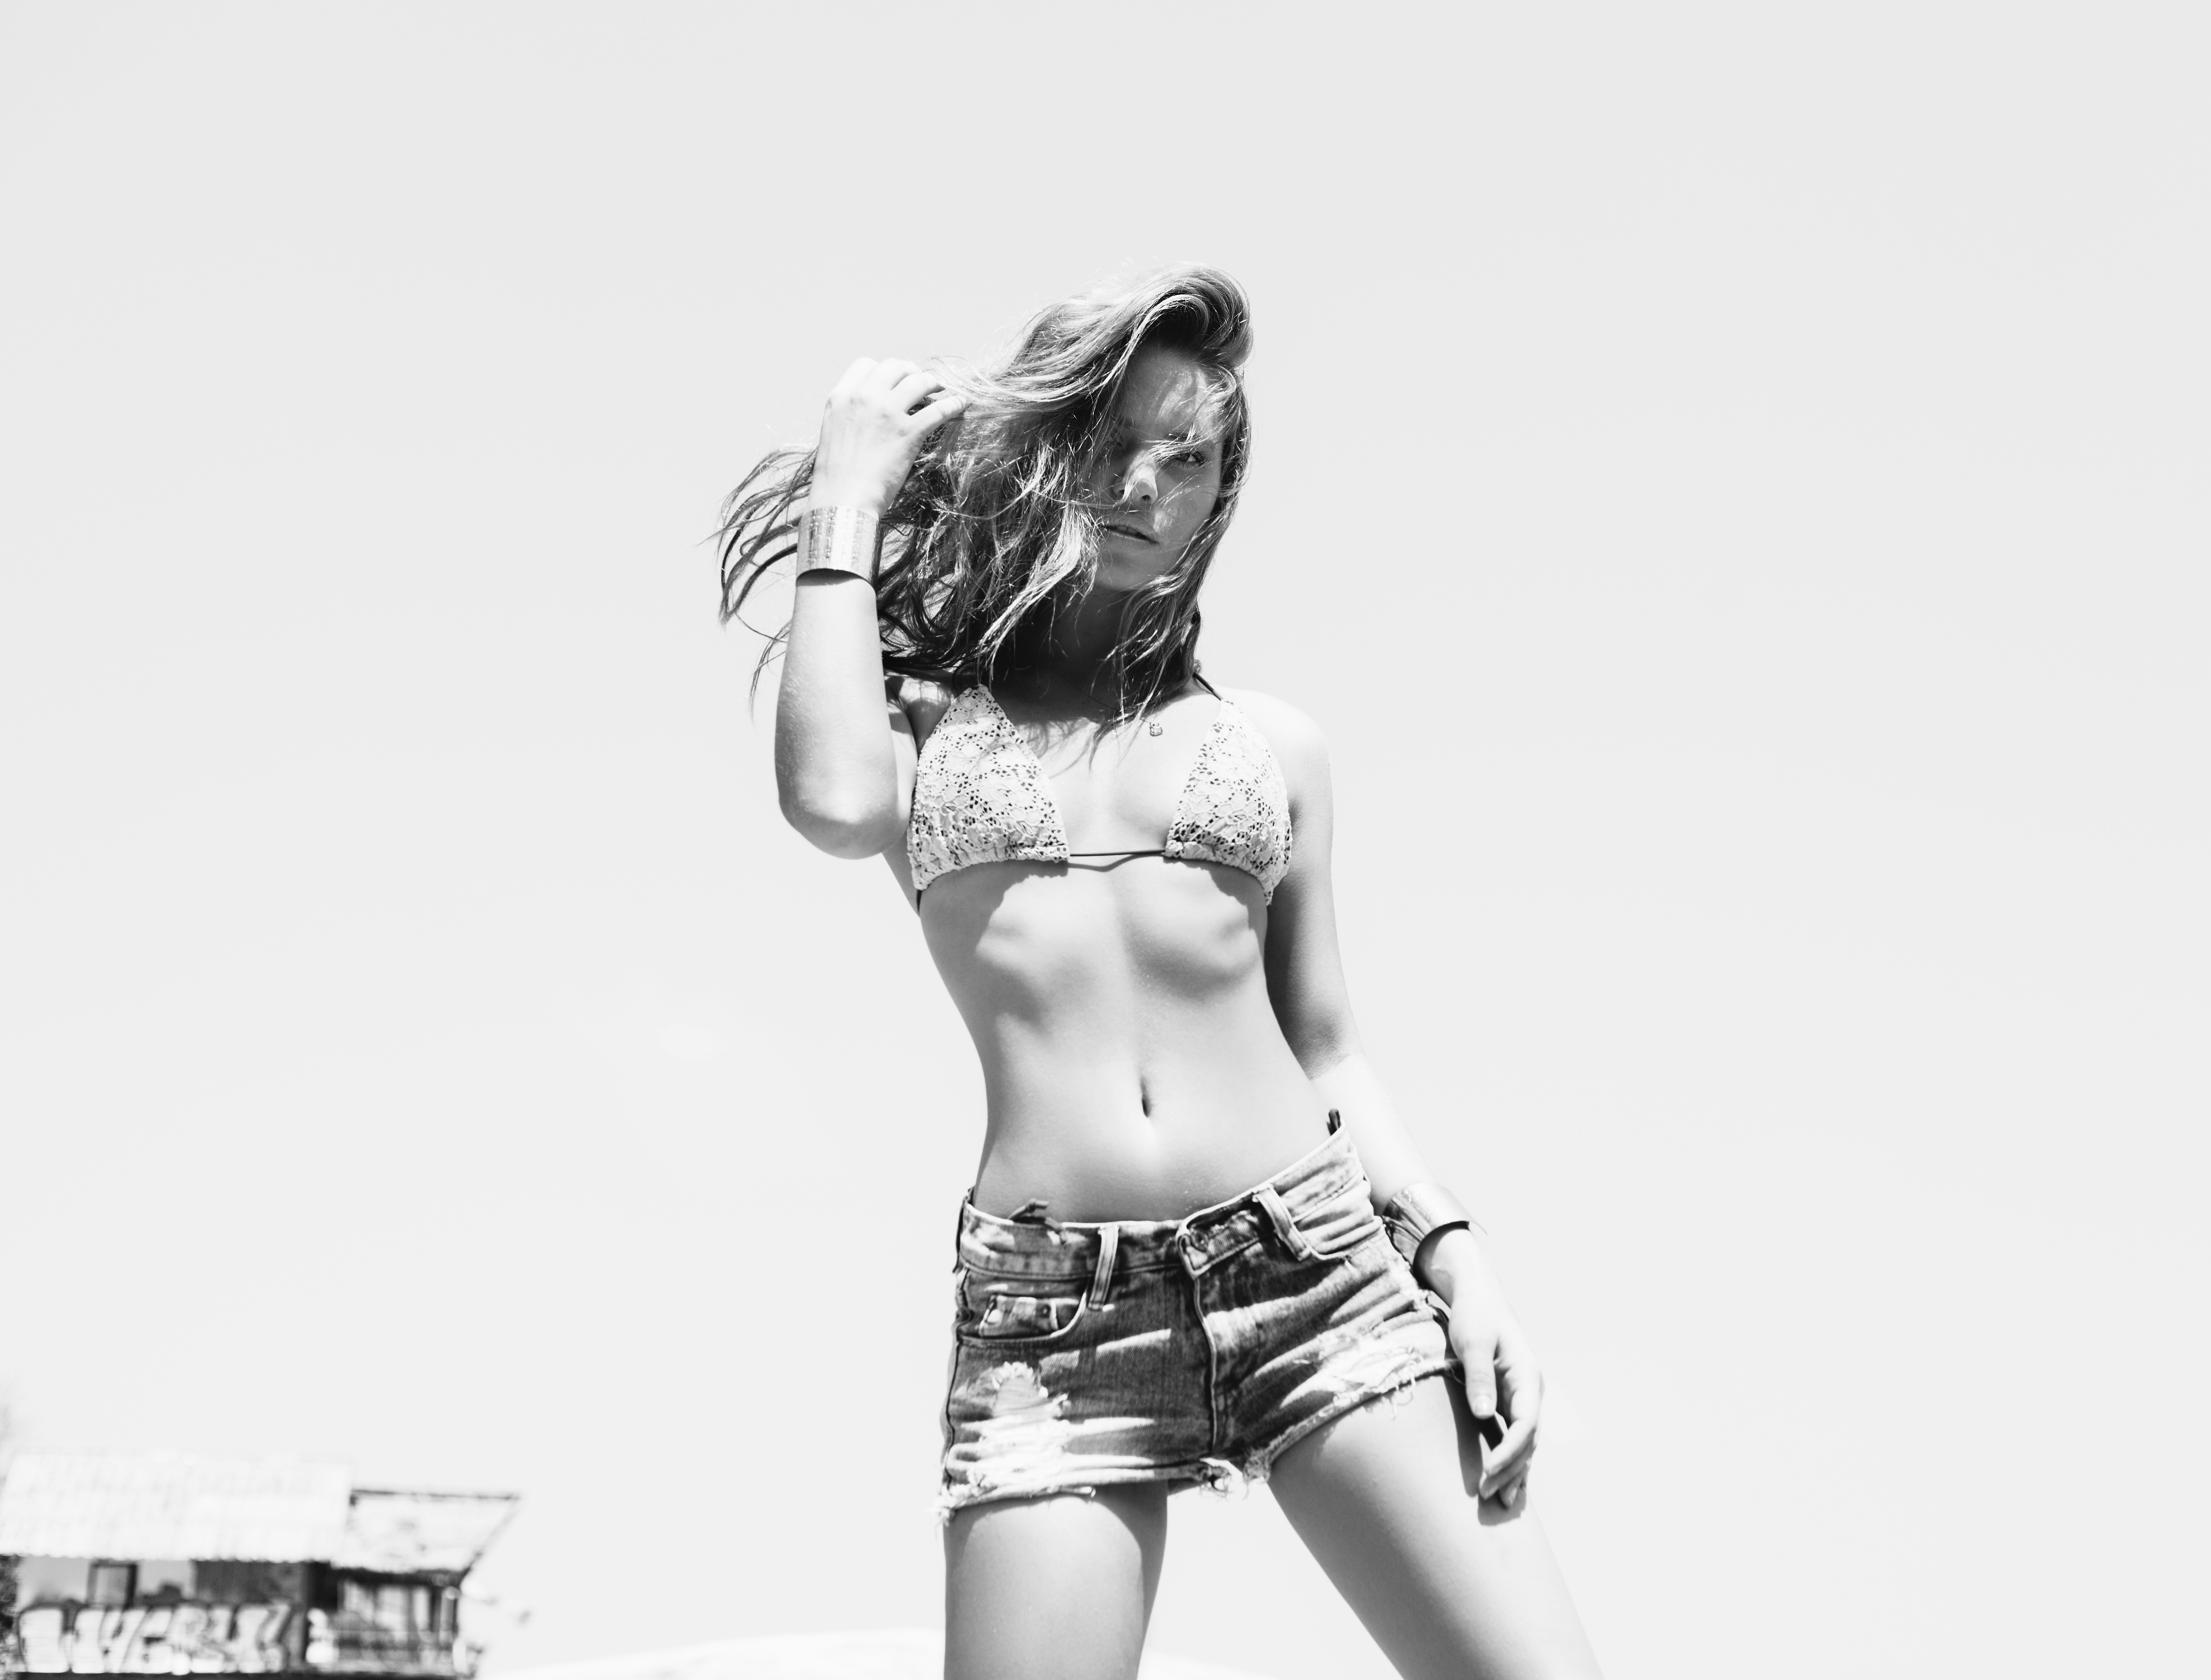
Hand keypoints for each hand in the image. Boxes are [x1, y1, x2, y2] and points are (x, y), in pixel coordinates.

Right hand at [809, 357, 966, 513]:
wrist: (843, 499)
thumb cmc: (836, 475)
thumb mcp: (834, 431)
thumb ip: (851, 413)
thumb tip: (869, 411)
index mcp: (841, 396)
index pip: (866, 364)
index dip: (883, 370)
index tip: (894, 380)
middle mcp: (864, 397)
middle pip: (894, 366)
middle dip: (910, 371)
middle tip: (921, 383)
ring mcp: (887, 412)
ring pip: (919, 381)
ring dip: (933, 382)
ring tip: (942, 390)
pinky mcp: (909, 432)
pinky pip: (939, 409)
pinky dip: (954, 404)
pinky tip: (961, 404)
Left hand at [1421, 1226, 1542, 1508]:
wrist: (1477, 1296)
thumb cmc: (1474, 1315)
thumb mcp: (1472, 1340)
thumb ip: (1479, 1376)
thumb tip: (1483, 1413)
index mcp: (1527, 1377)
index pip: (1526, 1425)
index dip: (1510, 1453)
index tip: (1489, 1473)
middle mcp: (1530, 1392)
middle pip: (1527, 1441)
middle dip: (1511, 1470)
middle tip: (1488, 1497)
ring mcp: (1521, 1398)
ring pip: (1523, 1443)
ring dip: (1514, 1471)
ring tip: (1502, 1503)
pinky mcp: (1507, 1400)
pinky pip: (1513, 1436)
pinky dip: (1510, 1459)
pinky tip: (1504, 1482)